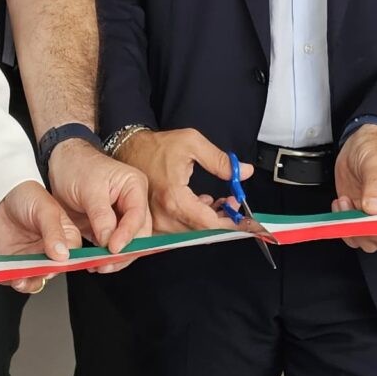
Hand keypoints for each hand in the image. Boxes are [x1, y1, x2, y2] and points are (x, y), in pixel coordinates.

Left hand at [0, 181, 83, 294]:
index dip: (65, 263)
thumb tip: (62, 255)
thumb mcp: (45, 209)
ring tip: (20, 279)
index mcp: (67, 236)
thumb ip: (53, 231)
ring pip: (36, 279)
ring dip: (28, 282)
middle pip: (53, 270)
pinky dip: (12, 280)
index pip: (73, 256)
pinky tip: (9, 275)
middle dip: (44, 274)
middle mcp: (52, 250)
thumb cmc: (27, 195)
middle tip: (35, 270)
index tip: (55, 264)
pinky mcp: (16, 263)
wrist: (0, 195)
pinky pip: (16, 277)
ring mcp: (33, 258)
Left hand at [46, 138, 152, 268]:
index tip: (113, 249)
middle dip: (124, 252)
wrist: (61, 163)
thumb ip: (101, 215)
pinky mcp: (108, 227)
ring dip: (115, 258)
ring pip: (127, 244)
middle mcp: (132, 202)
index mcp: (134, 187)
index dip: (128, 235)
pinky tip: (94, 263)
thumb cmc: (77, 167)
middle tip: (107, 264)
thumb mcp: (89, 189)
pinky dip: (105, 257)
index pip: (138, 216)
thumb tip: (109, 240)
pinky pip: (111, 246)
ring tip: (99, 266)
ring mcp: (120, 216)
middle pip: (138, 234)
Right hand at [117, 128, 249, 233]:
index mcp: (173, 198)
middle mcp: (164, 215)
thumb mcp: (192, 143)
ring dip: (211, 219)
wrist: (130, 149)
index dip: (231, 222)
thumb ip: (220, 161)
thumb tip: (243, 172)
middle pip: (203, 231)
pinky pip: (182, 229)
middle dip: (224, 219)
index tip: (246, 220)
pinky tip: (203, 202)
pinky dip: (197, 219)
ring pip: (193, 232)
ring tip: (221, 201)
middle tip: (234, 202)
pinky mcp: (155, 222)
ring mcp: (158, 221)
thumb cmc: (158, 146)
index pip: (209, 223)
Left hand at [333, 123, 376, 251]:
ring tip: (344, 203)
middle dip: (367, 229)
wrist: (357, 147)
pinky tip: (339, 204)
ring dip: (353, 227)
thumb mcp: (376, 164)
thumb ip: (375, 187)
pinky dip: (343, 224)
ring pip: (368, 240)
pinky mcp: (359, 217)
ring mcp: (375, 217)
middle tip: (354, 210)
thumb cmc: (374, 150)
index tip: (370, 217)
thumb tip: (374, 209)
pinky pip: (353, 233)